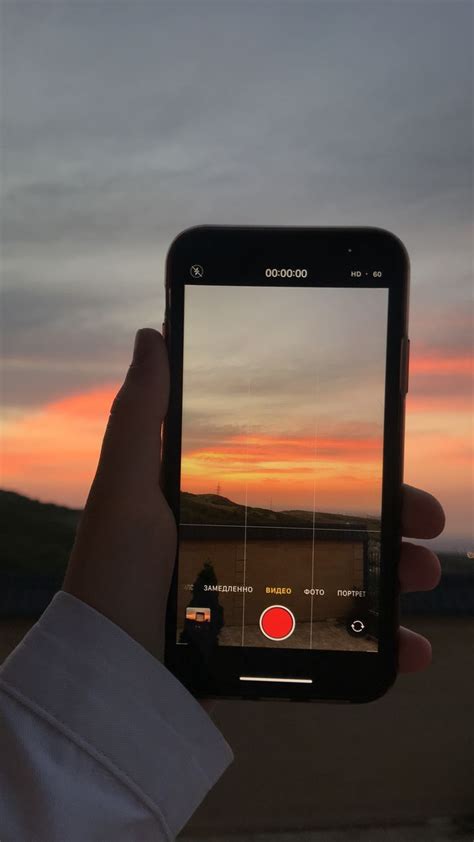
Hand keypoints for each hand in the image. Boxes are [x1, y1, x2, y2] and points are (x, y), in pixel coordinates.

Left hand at [62, 327, 444, 674]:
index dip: (350, 454)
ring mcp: (264, 596)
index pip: (297, 465)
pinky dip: (381, 642)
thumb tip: (153, 336)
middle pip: (335, 520)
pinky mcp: (272, 645)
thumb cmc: (112, 580)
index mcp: (219, 504)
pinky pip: (339, 639)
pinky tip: (410, 646)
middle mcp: (246, 545)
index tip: (392, 435)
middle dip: (390, 514)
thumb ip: (141, 415)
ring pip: (348, 576)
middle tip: (427, 517)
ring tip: (423, 574)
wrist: (110, 683)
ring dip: (397, 573)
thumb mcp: (122, 489)